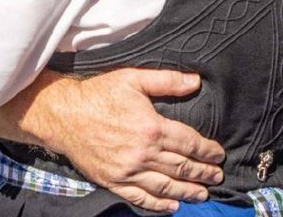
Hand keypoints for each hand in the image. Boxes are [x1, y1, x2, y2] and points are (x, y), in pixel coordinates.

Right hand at [44, 69, 225, 212]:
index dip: (207, 151)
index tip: (218, 155)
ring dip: (188, 191)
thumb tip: (195, 81)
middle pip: (182, 167)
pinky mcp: (114, 181)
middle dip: (203, 173)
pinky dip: (159, 204)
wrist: (63, 115)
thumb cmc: (98, 94)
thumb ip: (167, 81)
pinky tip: (172, 206)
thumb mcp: (133, 78)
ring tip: (203, 194)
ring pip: (166, 186)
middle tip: (217, 177)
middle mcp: (143, 153)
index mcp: (152, 128)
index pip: (189, 143)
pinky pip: (140, 197)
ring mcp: (128, 171)